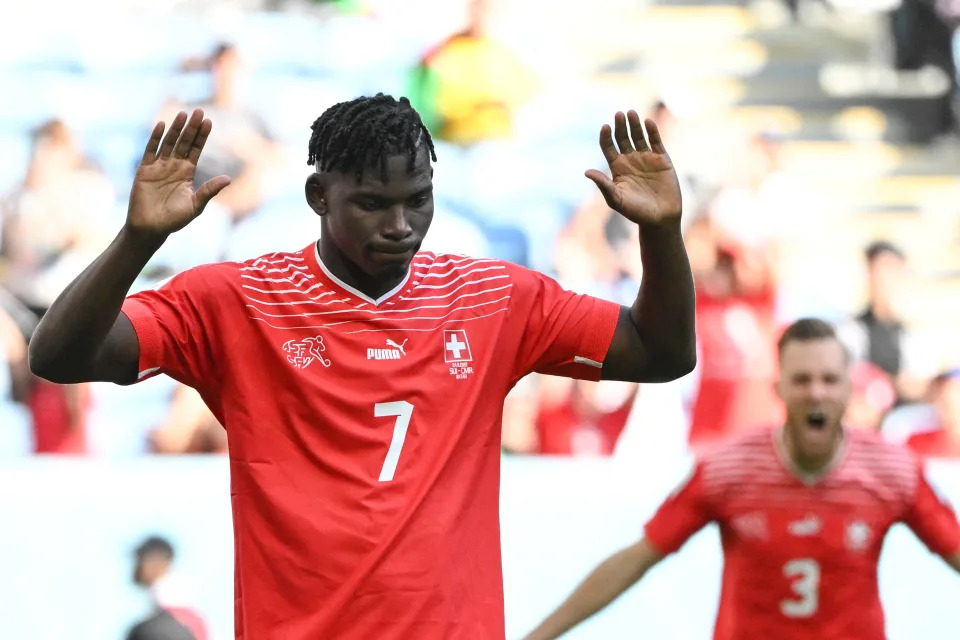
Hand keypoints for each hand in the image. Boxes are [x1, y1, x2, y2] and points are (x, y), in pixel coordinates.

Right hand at [126, 109, 230, 238]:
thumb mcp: (195, 205)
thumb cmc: (174, 220)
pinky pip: (150, 151)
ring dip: (175, 129)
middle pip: (184, 142)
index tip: (209, 121)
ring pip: (168, 143)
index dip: (202, 136)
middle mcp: (174, 166)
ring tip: (183, 114)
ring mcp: (159, 166)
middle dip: (191, 128)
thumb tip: (228, 179)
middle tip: (199, 111)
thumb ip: (209, 191)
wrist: (151, 228)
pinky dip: (155, 138)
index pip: (196, 149)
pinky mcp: (144, 170)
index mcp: (187, 173)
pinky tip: (161, 126)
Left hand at [586, 110, 681, 226]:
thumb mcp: (616, 199)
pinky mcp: (662, 159)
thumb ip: (603, 184)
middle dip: (620, 126)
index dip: (606, 136)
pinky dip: (652, 131)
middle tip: (618, 114)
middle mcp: (630, 160)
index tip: (605, 127)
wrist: (660, 218)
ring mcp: (646, 158)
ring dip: (635, 124)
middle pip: (623, 138)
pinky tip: (648, 122)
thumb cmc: (636, 212)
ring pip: (638, 136)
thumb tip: (586, 171)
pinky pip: (656, 141)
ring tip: (631, 113)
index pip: (609, 147)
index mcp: (617, 168)